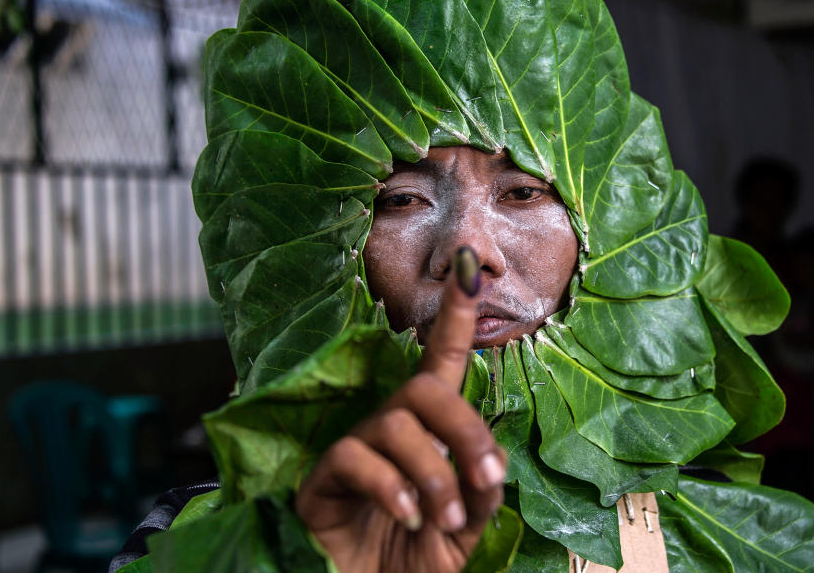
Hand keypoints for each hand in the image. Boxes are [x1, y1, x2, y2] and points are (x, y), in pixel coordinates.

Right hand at [295, 247, 506, 572]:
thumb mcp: (465, 530)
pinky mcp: (322, 479)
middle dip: (464, 429)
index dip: (455, 319)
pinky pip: (355, 457)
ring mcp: (353, 451)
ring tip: (444, 518)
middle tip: (485, 477)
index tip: (470, 270)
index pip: (439, 365)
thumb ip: (481, 491)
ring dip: (433, 473)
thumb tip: (491, 459)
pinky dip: (391, 486)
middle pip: (424, 390)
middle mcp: (388, 431)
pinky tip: (406, 516)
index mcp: (426, 436)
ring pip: (396, 424)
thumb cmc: (411, 562)